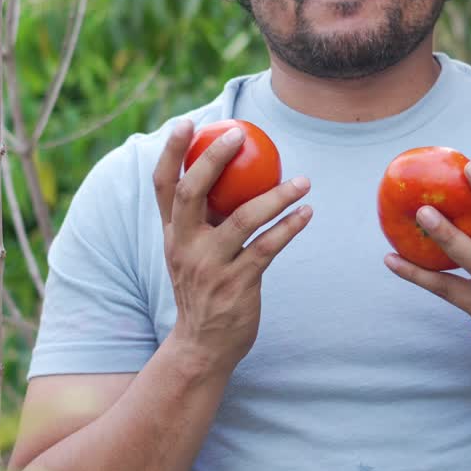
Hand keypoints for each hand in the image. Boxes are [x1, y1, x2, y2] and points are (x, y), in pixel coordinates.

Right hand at [153, 119, 311, 374]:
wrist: (202, 347)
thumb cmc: (203, 289)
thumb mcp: (190, 253)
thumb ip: (201, 219)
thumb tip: (225, 173)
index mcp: (171, 235)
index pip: (163, 185)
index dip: (170, 152)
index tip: (187, 123)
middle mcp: (184, 247)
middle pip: (192, 192)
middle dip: (212, 158)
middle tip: (240, 134)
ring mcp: (210, 267)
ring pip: (243, 219)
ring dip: (276, 195)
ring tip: (303, 180)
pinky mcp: (237, 285)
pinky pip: (268, 248)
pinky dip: (289, 227)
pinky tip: (307, 213)